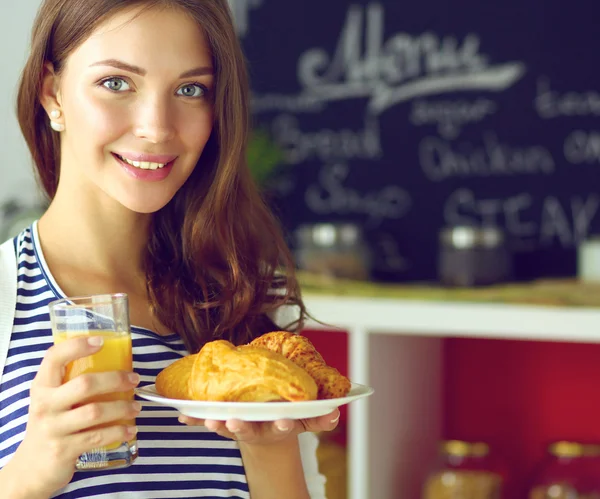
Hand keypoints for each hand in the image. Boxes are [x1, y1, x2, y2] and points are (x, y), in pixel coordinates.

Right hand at [12, 336, 140, 496]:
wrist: (32, 467)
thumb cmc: (52, 425)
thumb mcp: (53, 400)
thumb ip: (72, 382)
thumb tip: (114, 361)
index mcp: (42, 386)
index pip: (54, 357)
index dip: (78, 346)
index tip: (101, 341)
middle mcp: (45, 405)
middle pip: (85, 384)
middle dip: (116, 379)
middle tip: (134, 379)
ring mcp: (53, 428)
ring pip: (95, 412)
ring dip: (122, 407)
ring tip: (136, 406)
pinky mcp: (63, 450)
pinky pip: (98, 437)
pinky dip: (119, 431)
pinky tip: (130, 428)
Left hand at [178, 409, 340, 444]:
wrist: (266, 433)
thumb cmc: (286, 416)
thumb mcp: (305, 419)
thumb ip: (321, 417)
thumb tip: (339, 409)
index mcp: (278, 426)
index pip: (282, 427)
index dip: (282, 425)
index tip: (282, 422)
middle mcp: (258, 428)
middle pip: (250, 430)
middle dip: (242, 427)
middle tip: (235, 421)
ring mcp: (240, 426)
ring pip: (227, 427)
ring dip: (217, 423)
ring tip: (209, 420)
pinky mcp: (224, 422)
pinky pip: (207, 421)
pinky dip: (195, 419)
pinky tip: (182, 415)